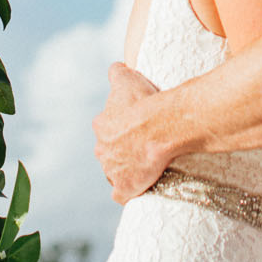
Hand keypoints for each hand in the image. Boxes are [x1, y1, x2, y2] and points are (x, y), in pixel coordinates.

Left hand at [93, 62, 169, 203]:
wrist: (161, 127)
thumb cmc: (144, 102)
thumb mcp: (127, 79)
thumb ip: (117, 72)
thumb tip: (115, 67)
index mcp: (101, 126)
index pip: (105, 130)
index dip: (120, 129)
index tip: (134, 128)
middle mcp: (102, 150)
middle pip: (109, 152)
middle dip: (121, 150)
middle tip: (141, 145)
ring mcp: (112, 171)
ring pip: (115, 173)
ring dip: (126, 170)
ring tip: (145, 165)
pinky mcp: (124, 188)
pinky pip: (122, 194)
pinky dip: (128, 192)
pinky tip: (138, 187)